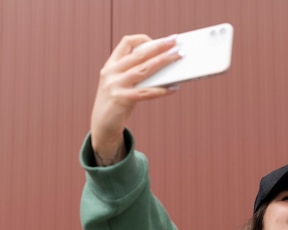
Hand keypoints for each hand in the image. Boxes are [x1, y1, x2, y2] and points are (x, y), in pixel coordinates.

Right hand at [90, 34, 182, 164]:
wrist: (102, 125)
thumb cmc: (118, 102)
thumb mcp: (122, 83)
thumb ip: (136, 73)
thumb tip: (164, 67)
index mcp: (111, 65)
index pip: (126, 43)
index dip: (143, 39)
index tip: (160, 41)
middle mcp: (111, 72)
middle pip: (139, 54)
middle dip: (159, 46)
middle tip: (175, 42)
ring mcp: (115, 85)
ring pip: (144, 69)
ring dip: (163, 61)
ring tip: (178, 57)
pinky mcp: (121, 99)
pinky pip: (146, 93)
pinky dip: (161, 90)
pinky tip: (173, 89)